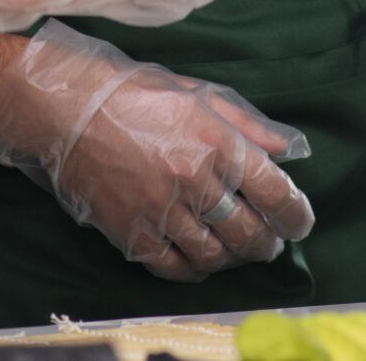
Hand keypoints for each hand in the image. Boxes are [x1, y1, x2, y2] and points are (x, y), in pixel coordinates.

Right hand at [0, 21, 314, 281]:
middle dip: (268, 243)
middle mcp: (193, 178)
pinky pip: (174, 267)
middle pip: (250, 232)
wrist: (66, 109)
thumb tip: (287, 151)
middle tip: (270, 242)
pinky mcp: (131, 230)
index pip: (275, 192)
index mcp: (215, 140)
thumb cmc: (134, 95)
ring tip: (236, 250)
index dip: (296, 215)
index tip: (300, 222)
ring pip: (215, 254)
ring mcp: (160, 208)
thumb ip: (246, 124)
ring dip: (234, 258)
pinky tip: (200, 259)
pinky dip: (195, 270)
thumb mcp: (197, 94)